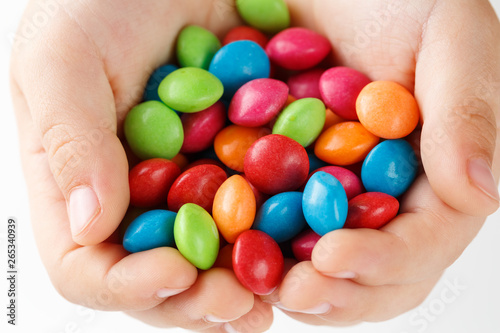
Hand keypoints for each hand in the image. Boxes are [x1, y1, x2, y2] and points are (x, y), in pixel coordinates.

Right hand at [10, 1, 271, 330]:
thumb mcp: (66, 55)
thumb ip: (68, 136)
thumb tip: (91, 225)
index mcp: (81, 182)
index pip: (88, 265)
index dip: (129, 285)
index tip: (175, 275)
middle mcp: (136, 194)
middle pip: (157, 276)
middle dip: (196, 300)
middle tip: (241, 306)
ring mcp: (188, 183)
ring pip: (212, 257)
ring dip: (242, 285)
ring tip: (274, 296)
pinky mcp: (236, 161)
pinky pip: (256, 211)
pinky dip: (278, 236)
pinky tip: (303, 246)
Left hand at [261, 0, 499, 324]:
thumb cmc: (396, 0)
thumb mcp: (447, 36)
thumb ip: (468, 110)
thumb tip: (481, 194)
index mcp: (435, 177)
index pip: (423, 242)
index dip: (383, 260)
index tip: (332, 256)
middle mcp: (388, 199)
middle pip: (376, 275)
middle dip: (338, 292)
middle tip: (294, 293)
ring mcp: (338, 198)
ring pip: (326, 268)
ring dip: (297, 287)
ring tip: (260, 287)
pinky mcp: (291, 187)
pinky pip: (277, 233)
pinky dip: (259, 251)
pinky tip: (231, 252)